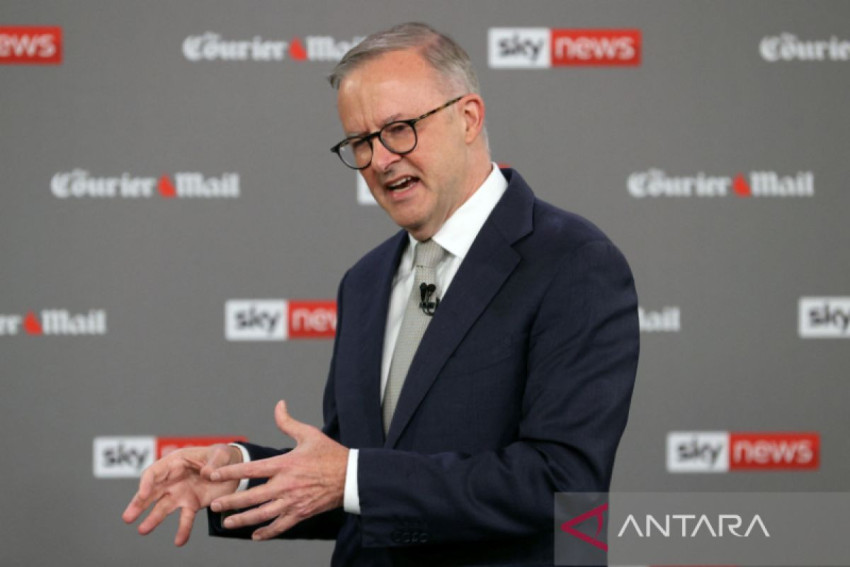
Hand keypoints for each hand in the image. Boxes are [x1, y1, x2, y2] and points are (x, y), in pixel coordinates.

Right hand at [122, 443, 241, 545]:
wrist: (232, 467)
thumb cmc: (222, 456)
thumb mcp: (221, 454)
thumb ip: (215, 462)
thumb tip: (207, 473)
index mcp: (176, 462)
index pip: (155, 472)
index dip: (147, 483)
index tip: (143, 494)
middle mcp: (173, 479)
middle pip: (151, 492)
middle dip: (138, 504)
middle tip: (127, 517)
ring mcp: (180, 493)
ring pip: (162, 507)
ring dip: (153, 519)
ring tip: (142, 530)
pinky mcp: (191, 504)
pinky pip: (185, 518)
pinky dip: (182, 530)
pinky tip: (179, 541)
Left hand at [208, 400, 348, 539]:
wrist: (352, 476)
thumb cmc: (330, 454)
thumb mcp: (309, 434)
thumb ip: (288, 422)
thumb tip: (279, 405)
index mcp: (286, 464)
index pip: (252, 469)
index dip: (231, 473)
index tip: (214, 475)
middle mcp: (286, 485)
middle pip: (252, 496)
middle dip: (231, 502)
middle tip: (214, 505)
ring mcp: (293, 501)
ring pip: (263, 514)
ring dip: (243, 520)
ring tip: (227, 524)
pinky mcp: (301, 513)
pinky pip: (281, 525)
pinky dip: (267, 532)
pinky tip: (255, 534)